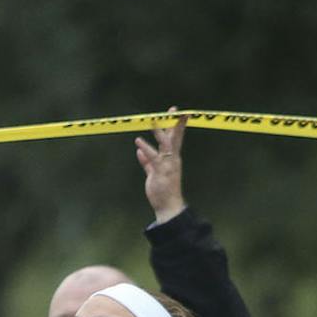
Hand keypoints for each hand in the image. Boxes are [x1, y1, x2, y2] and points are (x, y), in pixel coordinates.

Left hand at [135, 108, 188, 223]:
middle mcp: (172, 159)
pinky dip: (145, 149)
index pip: (176, 138)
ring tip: (152, 120)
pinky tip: (138, 141)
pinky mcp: (160, 172)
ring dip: (159, 132)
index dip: (177, 125)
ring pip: (165, 144)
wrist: (169, 206)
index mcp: (173, 159)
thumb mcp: (153, 174)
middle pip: (174, 137)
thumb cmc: (163, 191)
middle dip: (174, 122)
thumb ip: (147, 162)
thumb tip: (139, 152)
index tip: (178, 112)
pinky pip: (153, 158)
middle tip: (173, 109)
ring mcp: (167, 165)